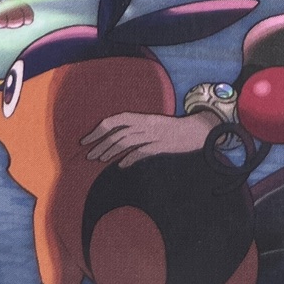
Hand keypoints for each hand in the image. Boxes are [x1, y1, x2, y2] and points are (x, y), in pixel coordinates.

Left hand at [82, 111, 218, 167]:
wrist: (197, 131)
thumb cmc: (174, 131)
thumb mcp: (153, 129)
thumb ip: (137, 137)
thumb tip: (121, 156)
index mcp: (142, 117)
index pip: (115, 120)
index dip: (99, 130)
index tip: (86, 140)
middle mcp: (145, 124)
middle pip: (117, 133)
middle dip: (100, 143)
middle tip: (88, 155)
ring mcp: (153, 135)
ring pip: (126, 141)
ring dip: (110, 151)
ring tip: (99, 160)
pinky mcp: (161, 146)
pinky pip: (142, 151)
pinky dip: (130, 158)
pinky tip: (121, 166)